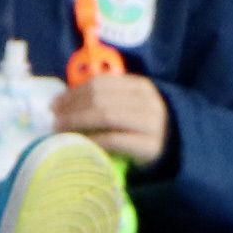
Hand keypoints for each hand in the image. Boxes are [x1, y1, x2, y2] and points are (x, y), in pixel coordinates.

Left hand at [53, 70, 170, 165]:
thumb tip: (64, 102)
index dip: (74, 93)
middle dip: (72, 108)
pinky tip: (79, 144)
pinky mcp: (149, 146)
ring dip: (77, 122)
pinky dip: (92, 140)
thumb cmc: (145, 128)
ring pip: (105, 115)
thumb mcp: (131, 106)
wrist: (178, 149)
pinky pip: (113, 139)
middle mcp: (147, 101)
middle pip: (100, 98)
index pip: (101, 83)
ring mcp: (150, 123)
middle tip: (54, 119)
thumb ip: (107, 100)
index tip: (55, 104)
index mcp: (141, 86)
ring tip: (60, 131)